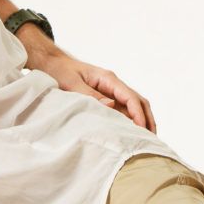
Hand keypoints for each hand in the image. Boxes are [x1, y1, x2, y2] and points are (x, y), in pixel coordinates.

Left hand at [31, 47, 156, 132]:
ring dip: (141, 120)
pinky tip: (131, 133)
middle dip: (147, 119)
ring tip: (146, 140)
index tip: (142, 129)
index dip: (138, 113)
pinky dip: (130, 120)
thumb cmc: (60, 71)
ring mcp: (110, 91)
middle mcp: (113, 84)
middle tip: (151, 139)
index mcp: (108, 78)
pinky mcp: (105, 98)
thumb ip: (90, 95)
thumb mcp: (71, 83)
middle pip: (138, 101)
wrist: (51, 64)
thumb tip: (112, 106)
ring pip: (133, 106)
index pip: (130, 96)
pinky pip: (122, 109)